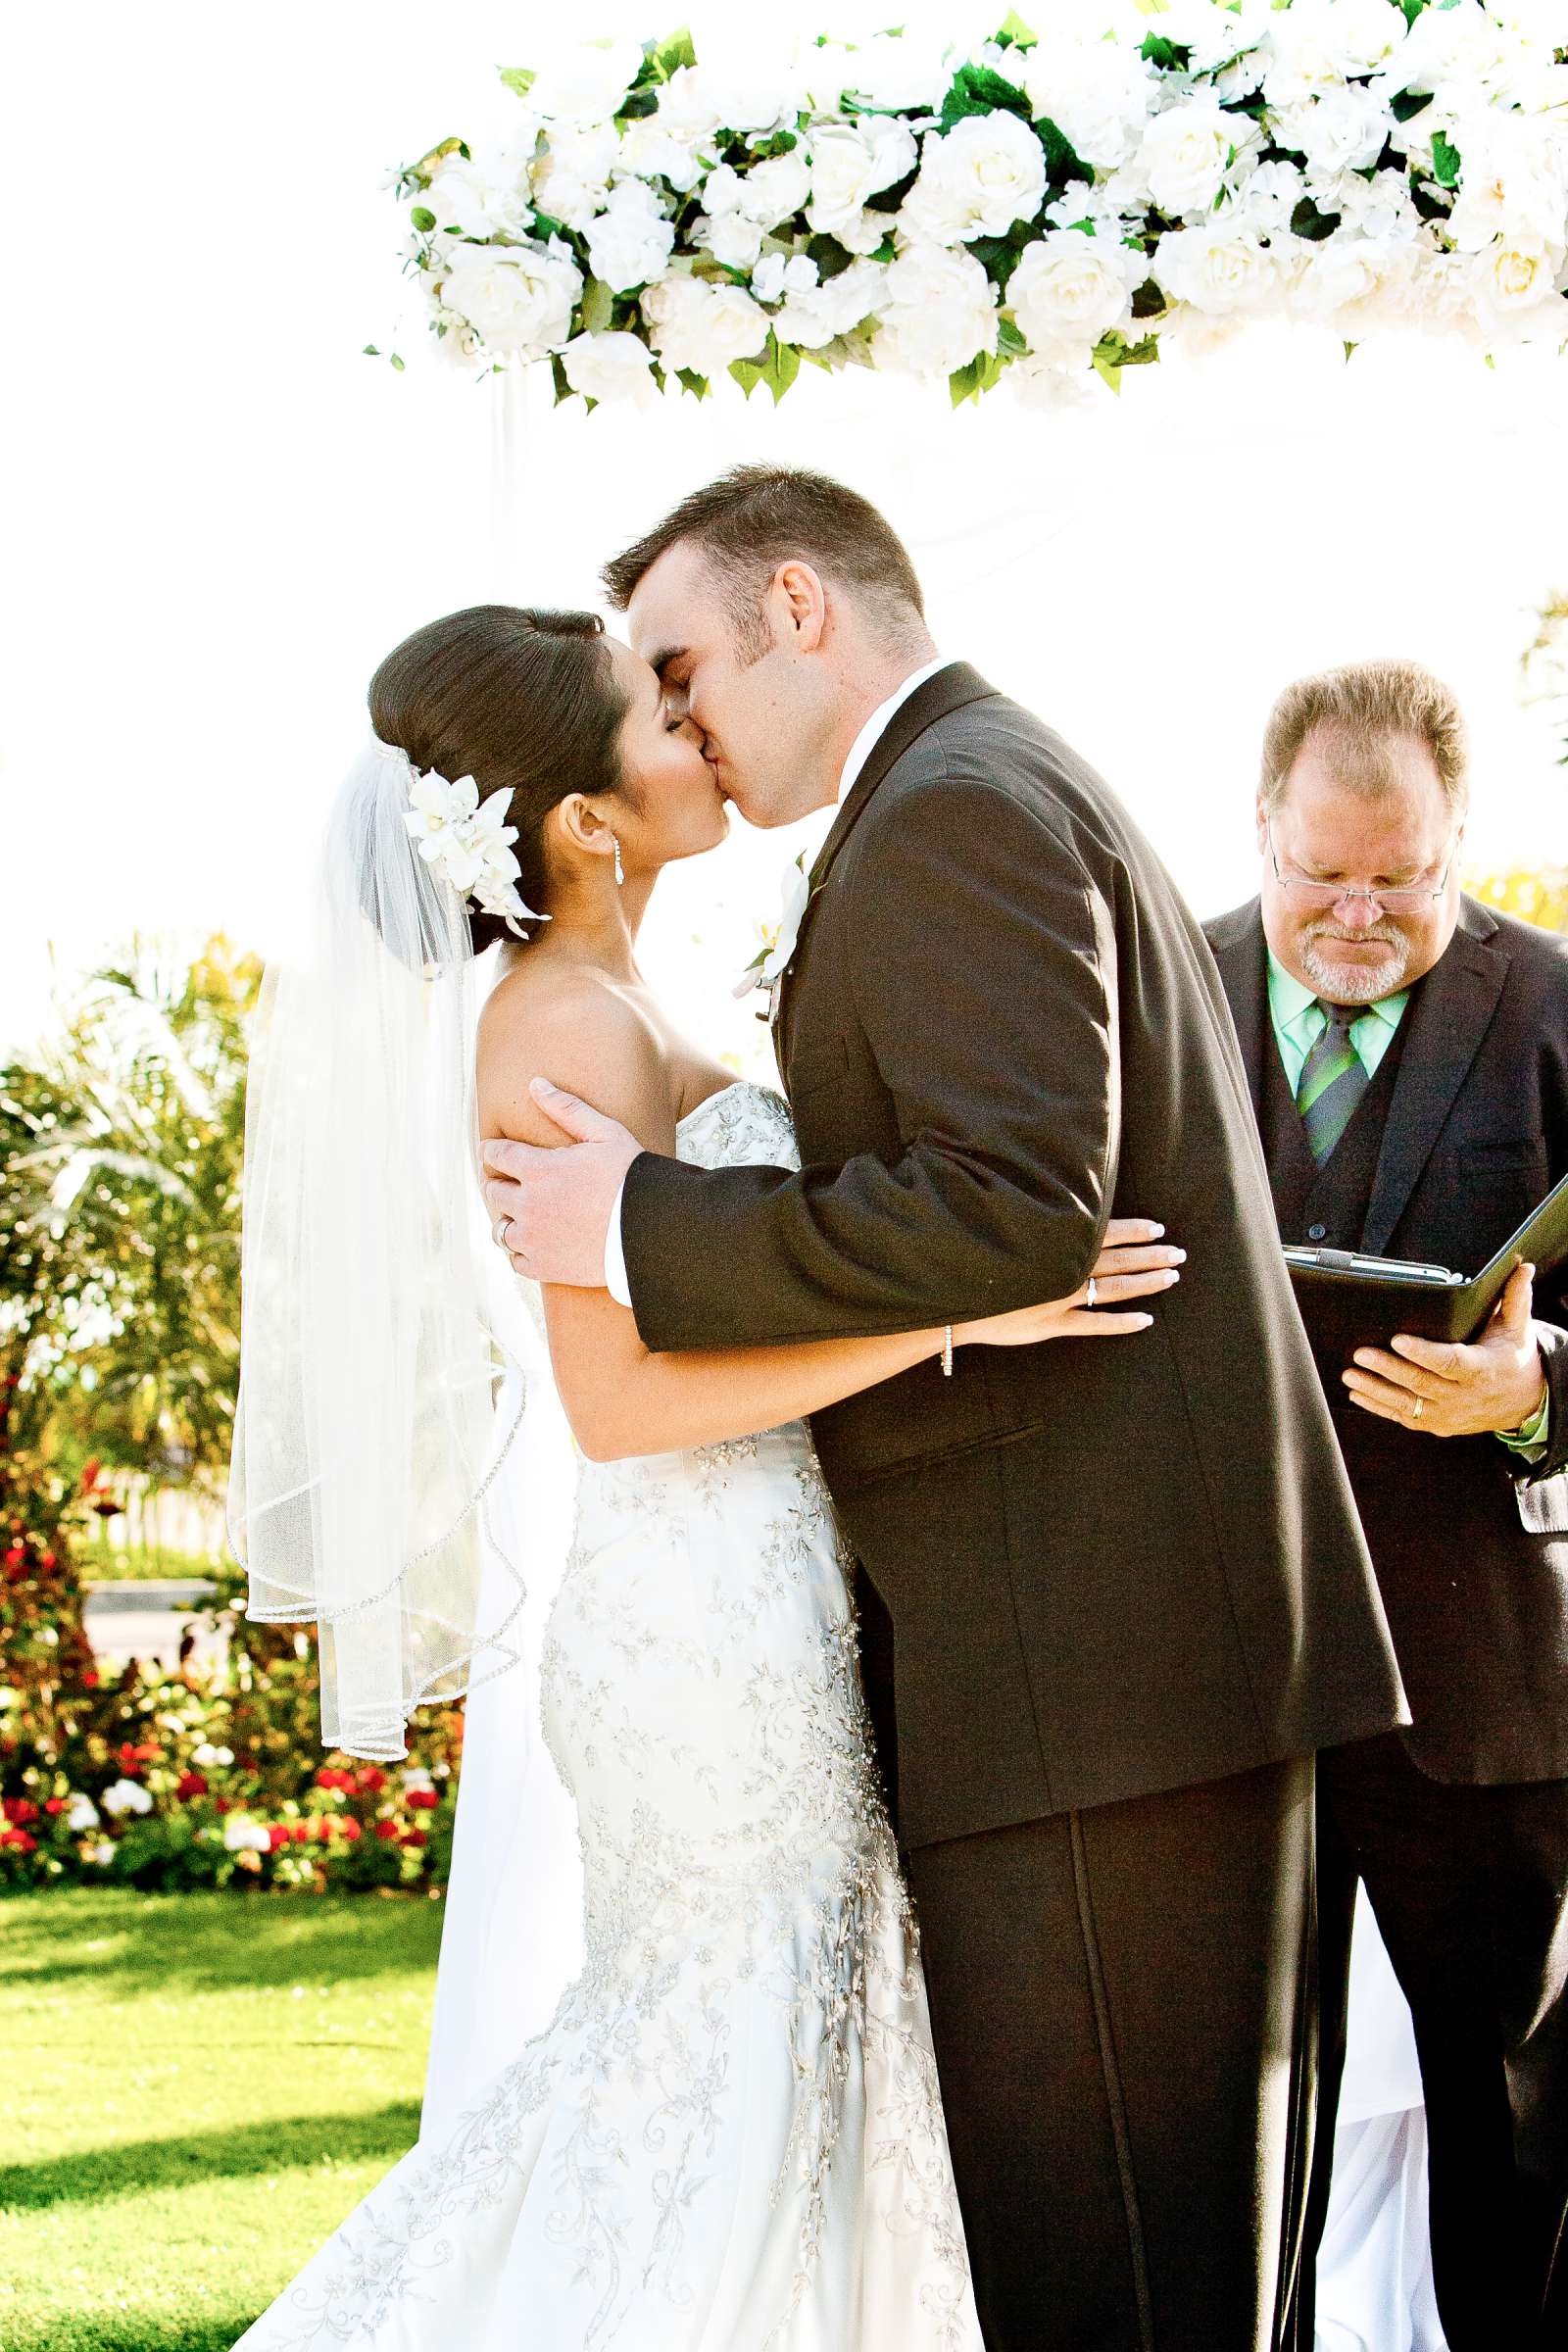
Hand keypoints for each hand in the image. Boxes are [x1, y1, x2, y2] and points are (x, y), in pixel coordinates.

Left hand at [480, 1079, 640, 1287]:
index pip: (494, 1155)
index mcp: (537, 1169)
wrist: (653, 1230)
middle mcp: (527, 1205)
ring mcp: (534, 1240)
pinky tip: (539, 1242)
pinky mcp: (545, 1267)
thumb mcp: (605, 1133)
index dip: (493, 1150)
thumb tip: (535, 1084)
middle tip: (512, 1182)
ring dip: (509, 1219)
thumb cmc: (633, 1176)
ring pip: (500, 1229)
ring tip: (527, 1215)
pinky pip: (516, 1261)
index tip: (498, 1152)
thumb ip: (566, 1108)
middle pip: (492, 1191)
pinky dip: (522, 1252)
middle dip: (499, 1183)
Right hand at [956, 1219, 1182, 1349]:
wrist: (951, 1294)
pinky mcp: (1052, 1324)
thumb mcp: (1004, 1228)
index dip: (1134, 1231)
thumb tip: (1055, 1207)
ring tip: (1172, 1278)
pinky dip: (1122, 1323)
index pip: (1105, 1232)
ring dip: (1145, 1284)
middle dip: (1151, 1257)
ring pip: (1114, 1289)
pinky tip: (1145, 1320)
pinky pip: (1095, 1325)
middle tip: (1179, 1254)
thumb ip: (1033, 1222)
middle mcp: (1065, 1269)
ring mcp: (1061, 1299)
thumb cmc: (974, 1256)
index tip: (1158, 1228)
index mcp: (1056, 1243)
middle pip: (1118, 1260)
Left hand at [1342, 1261, 1547, 1437]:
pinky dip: (1379, 1407)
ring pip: (1408, 1404)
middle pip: (1421, 1383)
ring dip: (1375, 1390)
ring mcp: (1449, 1414)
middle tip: (1361, 1354)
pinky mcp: (1438, 1425)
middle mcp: (1464, 1396)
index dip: (1422, 1353)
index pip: (1449, 1362)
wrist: (1523, 1401)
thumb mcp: (1518, 1329)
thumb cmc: (1513, 1359)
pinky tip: (1358, 1394)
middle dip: (1387, 1369)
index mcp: (1482, 1369)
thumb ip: (1515, 1298)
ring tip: (1351, 1374)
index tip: (1397, 1340)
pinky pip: (1405, 1417)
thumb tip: (1522, 1267)